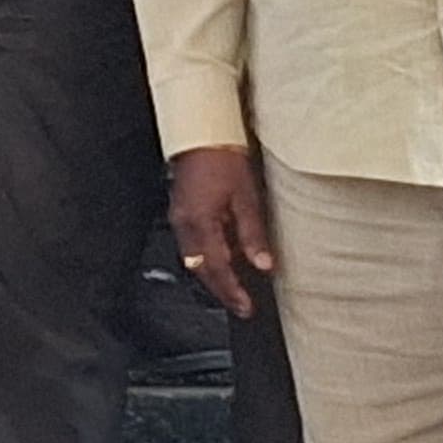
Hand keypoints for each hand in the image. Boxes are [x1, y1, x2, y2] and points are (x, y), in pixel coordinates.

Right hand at [166, 147, 276, 320]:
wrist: (202, 135)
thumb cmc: (224, 160)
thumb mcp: (246, 198)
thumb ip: (253, 235)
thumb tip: (263, 265)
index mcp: (200, 222)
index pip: (217, 267)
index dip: (232, 290)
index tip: (246, 307)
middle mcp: (184, 224)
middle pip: (200, 270)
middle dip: (220, 291)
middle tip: (241, 306)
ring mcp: (179, 219)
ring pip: (194, 260)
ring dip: (213, 277)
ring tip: (235, 289)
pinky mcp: (181, 213)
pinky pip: (191, 246)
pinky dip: (207, 259)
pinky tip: (223, 261)